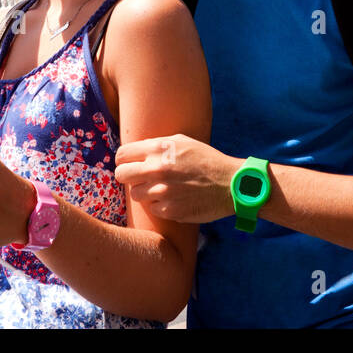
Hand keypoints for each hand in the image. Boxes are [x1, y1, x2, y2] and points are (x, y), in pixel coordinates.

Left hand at [113, 134, 239, 224]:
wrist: (231, 184)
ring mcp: (162, 191)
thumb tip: (133, 152)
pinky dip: (160, 206)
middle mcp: (157, 169)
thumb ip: (155, 145)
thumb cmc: (206, 160)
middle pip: (121, 175)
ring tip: (162, 188)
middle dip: (128, 177)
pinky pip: (152, 209)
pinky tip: (175, 199)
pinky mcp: (169, 210)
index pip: (122, 155)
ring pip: (135, 194)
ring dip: (145, 192)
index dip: (124, 160)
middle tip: (140, 178)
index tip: (129, 164)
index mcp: (158, 149)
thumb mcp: (181, 142)